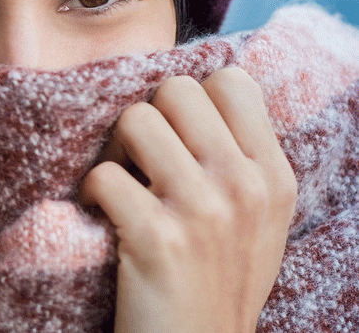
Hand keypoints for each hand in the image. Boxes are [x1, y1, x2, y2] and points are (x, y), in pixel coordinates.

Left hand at [80, 67, 297, 332]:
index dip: (190, 100)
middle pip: (176, 90)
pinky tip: (100, 216)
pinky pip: (104, 174)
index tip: (176, 136)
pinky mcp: (157, 237)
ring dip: (113, 151)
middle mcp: (244, 185)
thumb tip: (194, 96)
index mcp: (273, 175)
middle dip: (147, 118)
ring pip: (135, 120)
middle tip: (138, 159)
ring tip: (120, 185)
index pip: (232, 81)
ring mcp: (203, 210)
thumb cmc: (216, 281)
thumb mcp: (257, 219)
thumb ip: (239, 159)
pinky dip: (89, 192)